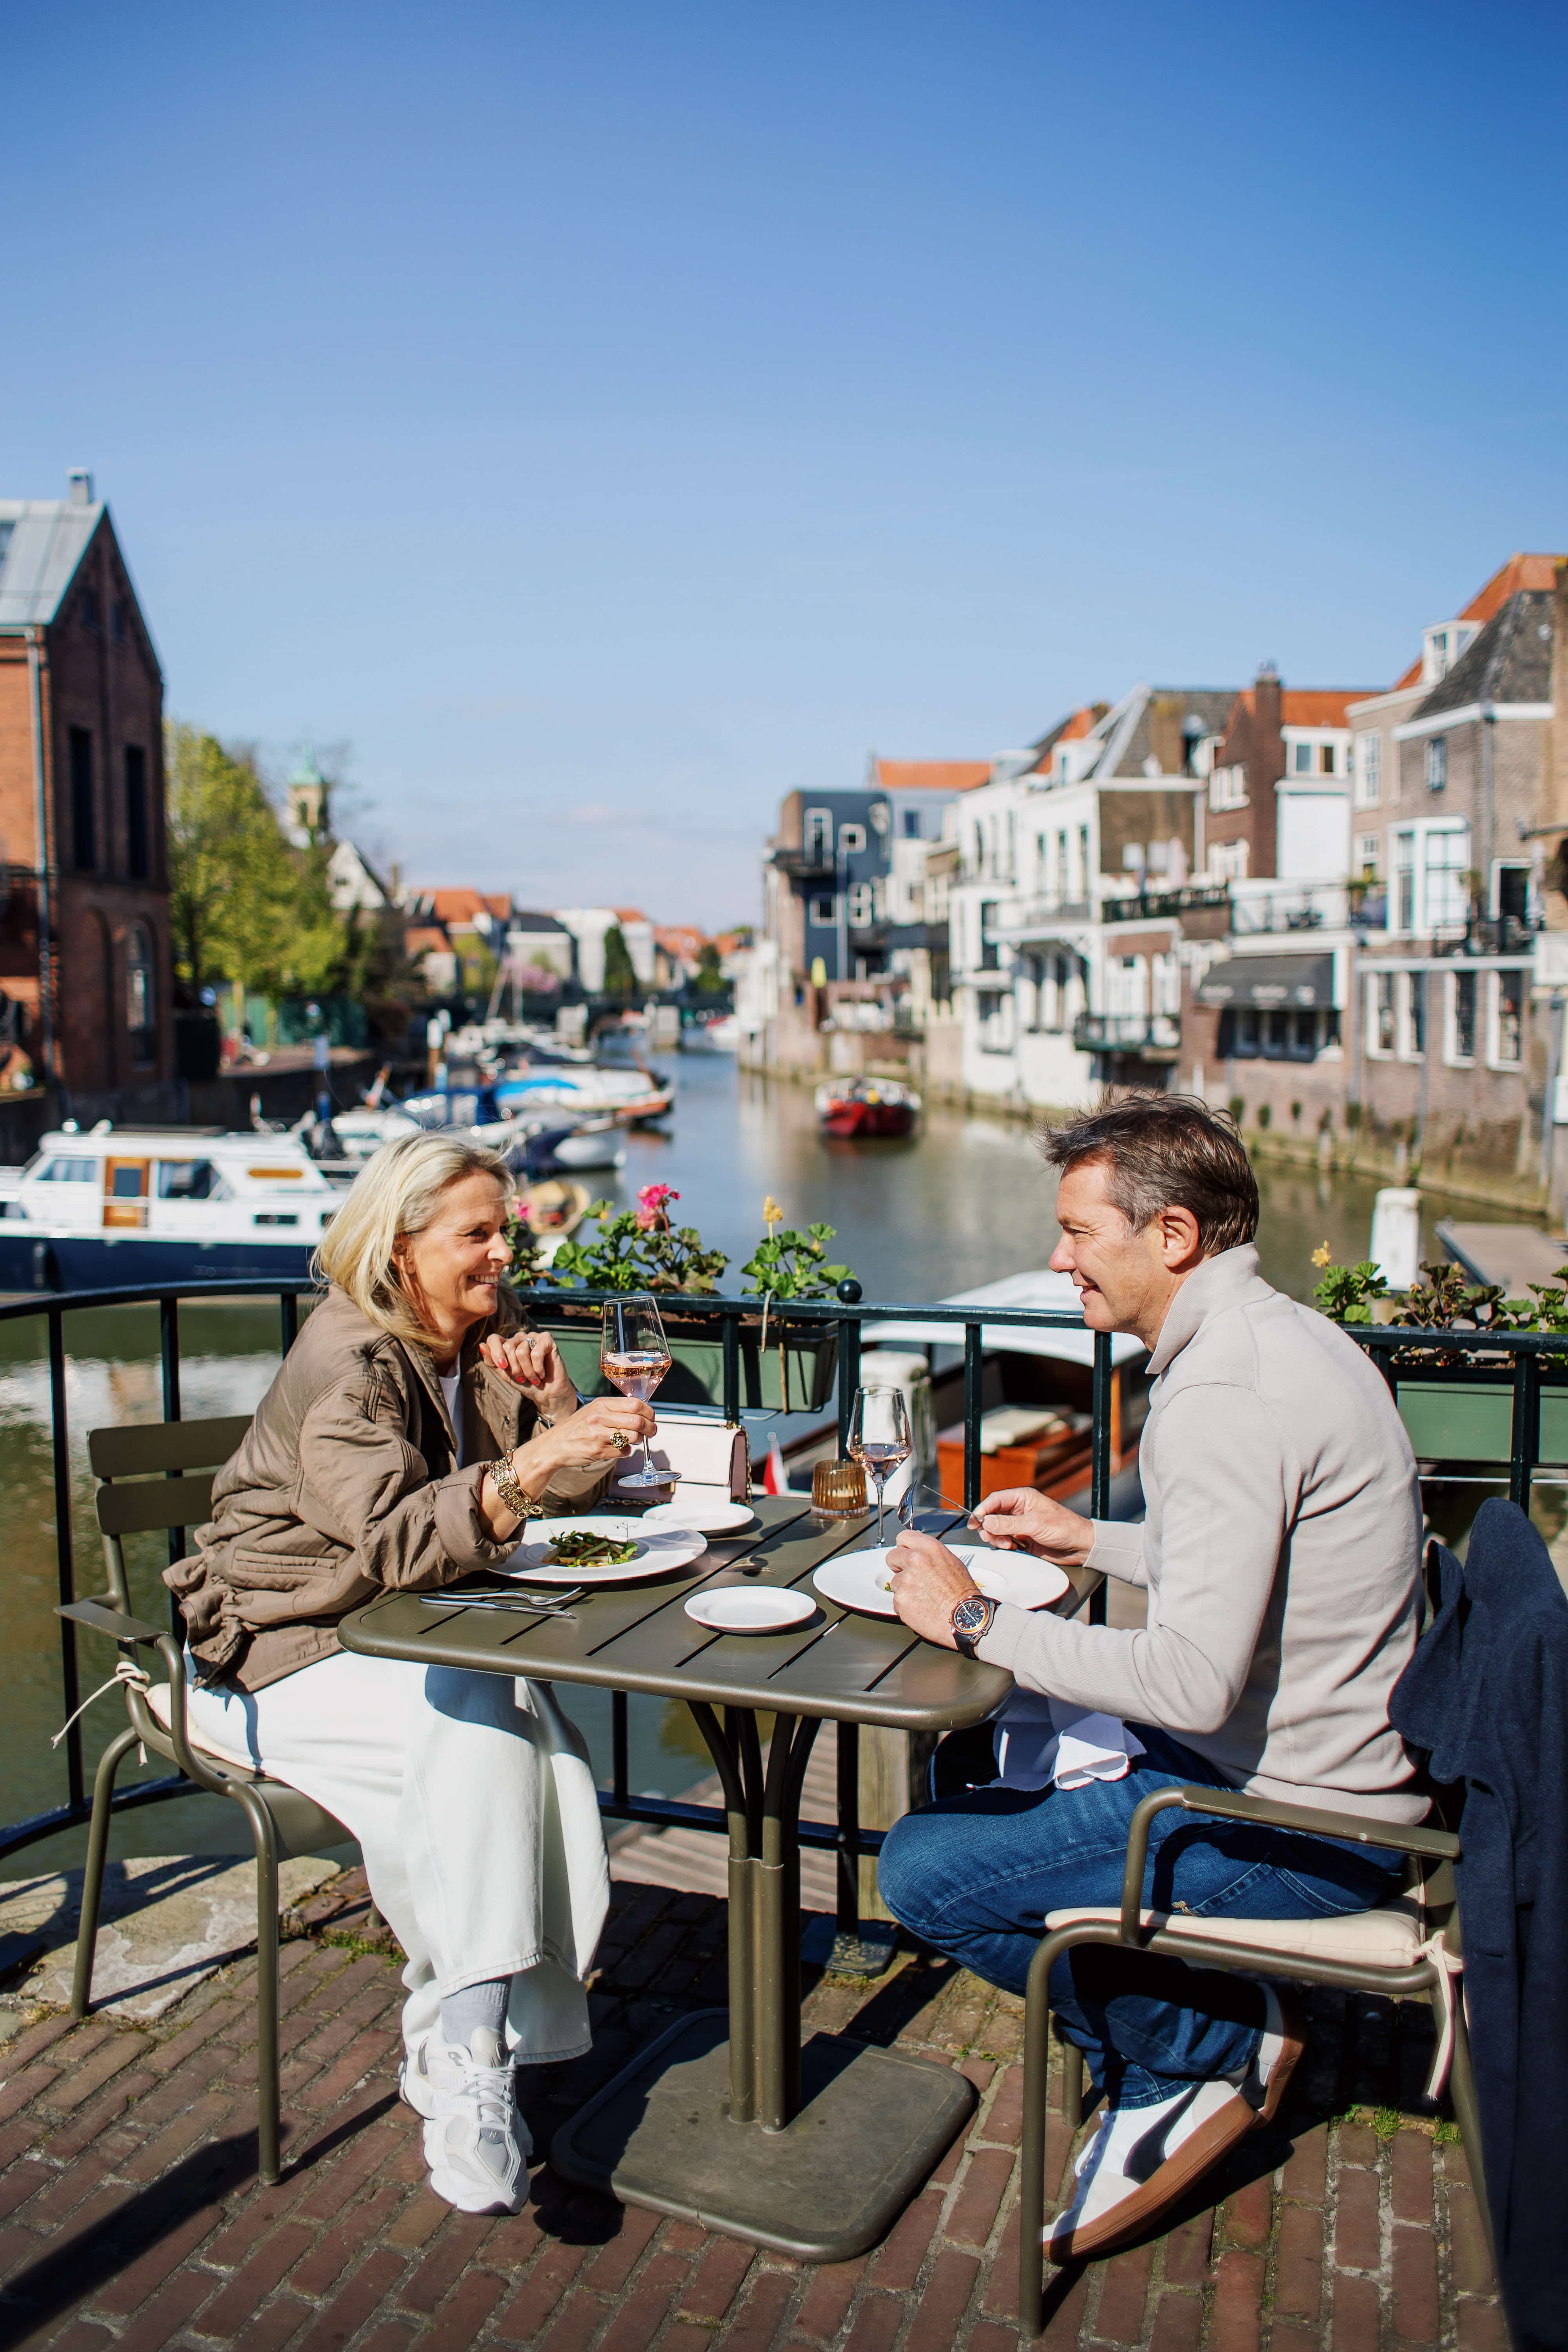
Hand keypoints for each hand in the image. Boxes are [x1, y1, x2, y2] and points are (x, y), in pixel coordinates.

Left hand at [482, 1329, 577, 1420]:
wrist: (546, 1393)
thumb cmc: (526, 1383)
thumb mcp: (505, 1374)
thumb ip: (492, 1361)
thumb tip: (481, 1345)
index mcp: (507, 1344)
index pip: (494, 1339)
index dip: (496, 1353)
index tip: (503, 1367)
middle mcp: (520, 1338)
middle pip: (508, 1346)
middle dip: (514, 1368)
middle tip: (522, 1377)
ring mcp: (533, 1337)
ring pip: (522, 1350)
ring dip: (528, 1371)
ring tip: (533, 1377)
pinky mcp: (547, 1340)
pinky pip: (536, 1352)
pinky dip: (538, 1367)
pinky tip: (542, 1373)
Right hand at [533, 1394, 655, 1472]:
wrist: (555, 1445)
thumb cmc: (577, 1427)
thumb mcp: (594, 1410)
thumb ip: (615, 1409)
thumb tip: (642, 1412)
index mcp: (601, 1404)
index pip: (636, 1404)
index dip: (649, 1412)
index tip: (651, 1418)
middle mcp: (600, 1417)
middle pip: (638, 1421)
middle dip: (650, 1428)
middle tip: (651, 1432)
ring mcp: (598, 1435)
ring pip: (633, 1437)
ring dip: (638, 1440)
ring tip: (632, 1440)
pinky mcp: (598, 1451)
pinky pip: (623, 1452)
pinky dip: (626, 1451)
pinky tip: (617, 1448)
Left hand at [884, 1528, 980, 1649]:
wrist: (964, 1617)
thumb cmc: (962, 1593)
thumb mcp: (951, 1562)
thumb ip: (930, 1555)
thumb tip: (919, 1554)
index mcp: (930, 1548)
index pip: (903, 1537)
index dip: (903, 1547)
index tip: (905, 1554)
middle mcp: (916, 1560)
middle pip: (892, 1556)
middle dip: (898, 1566)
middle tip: (911, 1577)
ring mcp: (906, 1580)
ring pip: (895, 1581)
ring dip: (904, 1589)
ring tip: (923, 1596)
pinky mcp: (900, 1599)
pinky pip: (897, 1600)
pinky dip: (906, 1605)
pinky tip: (920, 1607)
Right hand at [966, 1487, 1093, 1566]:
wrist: (1080, 1546)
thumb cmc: (1064, 1528)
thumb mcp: (1035, 1524)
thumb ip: (1009, 1524)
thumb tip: (987, 1522)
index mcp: (1023, 1498)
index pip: (995, 1500)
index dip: (983, 1509)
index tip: (975, 1521)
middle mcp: (1020, 1510)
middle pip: (993, 1515)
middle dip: (989, 1526)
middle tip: (991, 1537)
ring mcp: (1020, 1525)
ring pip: (997, 1529)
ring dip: (997, 1538)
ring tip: (1007, 1544)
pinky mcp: (1023, 1538)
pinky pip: (1005, 1540)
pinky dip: (1004, 1545)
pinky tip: (1014, 1547)